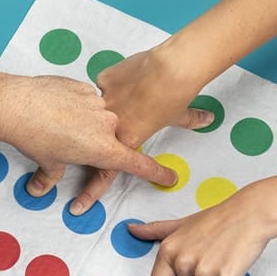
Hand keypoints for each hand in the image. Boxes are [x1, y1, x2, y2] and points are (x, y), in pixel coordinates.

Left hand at [0, 73, 180, 198]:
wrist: (17, 104)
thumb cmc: (36, 137)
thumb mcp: (48, 163)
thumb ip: (50, 177)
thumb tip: (39, 189)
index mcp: (105, 149)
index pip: (138, 164)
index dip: (156, 173)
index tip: (170, 178)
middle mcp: (108, 126)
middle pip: (112, 140)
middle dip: (94, 147)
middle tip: (66, 145)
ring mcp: (97, 103)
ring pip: (98, 119)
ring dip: (82, 126)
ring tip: (53, 128)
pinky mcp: (84, 87)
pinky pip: (85, 101)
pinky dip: (74, 107)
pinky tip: (54, 110)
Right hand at [64, 44, 213, 214]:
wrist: (169, 69)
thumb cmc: (175, 97)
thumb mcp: (180, 115)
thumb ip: (189, 120)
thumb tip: (206, 120)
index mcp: (126, 141)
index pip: (106, 175)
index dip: (92, 193)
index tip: (81, 206)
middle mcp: (110, 126)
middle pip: (90, 144)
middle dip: (78, 151)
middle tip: (70, 157)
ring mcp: (103, 102)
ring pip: (94, 110)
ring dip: (94, 112)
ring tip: (100, 104)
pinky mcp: (103, 80)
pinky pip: (102, 84)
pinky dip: (111, 83)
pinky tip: (122, 77)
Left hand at [127, 185, 271, 275]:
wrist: (250, 214)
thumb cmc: (216, 220)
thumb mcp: (182, 224)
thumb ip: (156, 231)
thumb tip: (131, 229)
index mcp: (168, 251)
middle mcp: (183, 262)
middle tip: (212, 254)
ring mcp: (204, 270)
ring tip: (222, 257)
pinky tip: (232, 267)